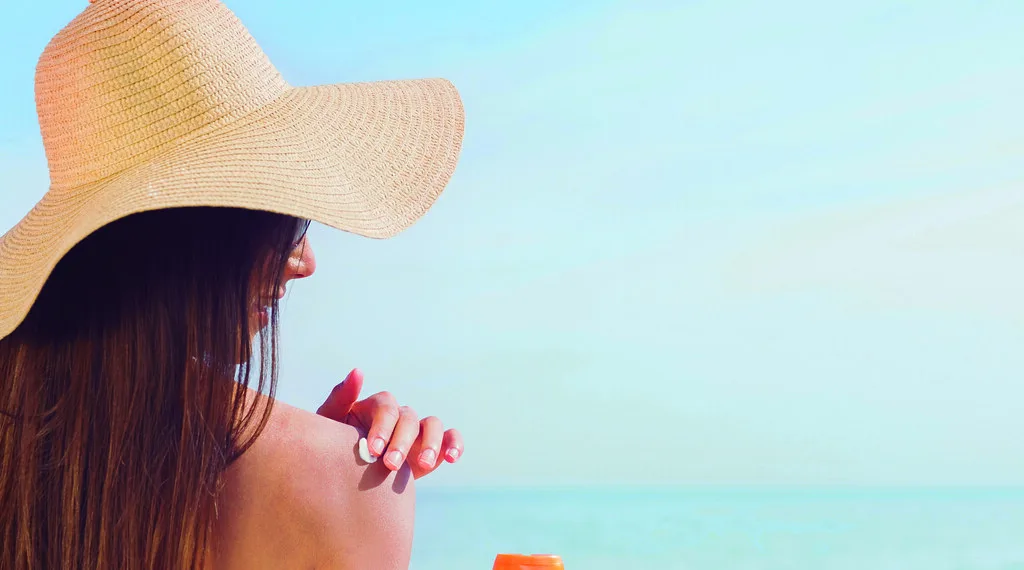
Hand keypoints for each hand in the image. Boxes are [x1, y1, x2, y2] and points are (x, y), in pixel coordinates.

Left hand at [316, 368, 463, 479]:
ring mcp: (417, 431)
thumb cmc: (332, 449)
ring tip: (423, 464)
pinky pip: (450, 438)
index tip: (373, 450)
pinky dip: (454, 444)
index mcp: (376, 408)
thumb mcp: (330, 426)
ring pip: (432, 424)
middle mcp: (399, 416)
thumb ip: (340, 399)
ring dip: (431, 442)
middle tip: (391, 465)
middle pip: (409, 418)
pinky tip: (452, 458)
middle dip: (402, 441)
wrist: (346, 481)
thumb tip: (358, 372)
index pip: (386, 407)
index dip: (382, 426)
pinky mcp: (432, 448)